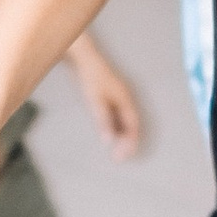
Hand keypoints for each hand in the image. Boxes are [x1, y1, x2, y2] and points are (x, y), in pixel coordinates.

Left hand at [70, 42, 142, 156]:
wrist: (83, 58)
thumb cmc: (91, 77)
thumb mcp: (96, 100)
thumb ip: (103, 121)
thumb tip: (108, 141)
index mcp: (126, 99)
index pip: (134, 125)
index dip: (132, 142)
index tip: (127, 155)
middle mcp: (125, 99)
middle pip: (131, 125)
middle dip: (128, 142)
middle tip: (120, 158)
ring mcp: (118, 98)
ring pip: (124, 122)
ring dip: (121, 137)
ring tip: (115, 151)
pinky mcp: (109, 97)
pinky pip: (116, 117)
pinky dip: (115, 128)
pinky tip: (109, 136)